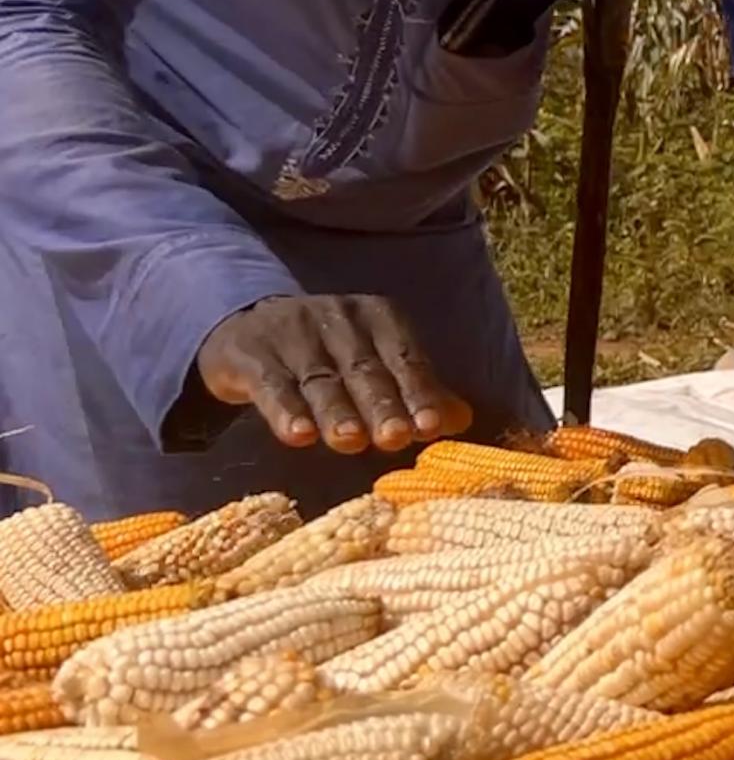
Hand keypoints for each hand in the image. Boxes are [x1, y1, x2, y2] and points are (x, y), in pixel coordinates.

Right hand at [196, 294, 471, 455]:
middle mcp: (340, 319)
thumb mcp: (373, 362)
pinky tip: (298, 435)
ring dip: (337, 412)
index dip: (419, 392)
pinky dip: (285, 410)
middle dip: (383, 406)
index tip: (430, 427)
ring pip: (321, 380)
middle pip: (366, 369)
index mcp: (379, 317)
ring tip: (351, 441)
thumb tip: (461, 421)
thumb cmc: (327, 353)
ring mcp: (294, 333)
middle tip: (396, 439)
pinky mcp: (252, 353)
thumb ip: (415, 390)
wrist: (247, 329)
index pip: (406, 358)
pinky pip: (272, 385)